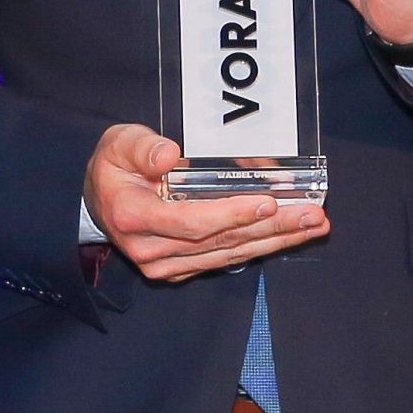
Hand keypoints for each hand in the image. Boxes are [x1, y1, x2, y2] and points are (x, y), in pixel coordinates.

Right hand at [85, 123, 328, 283]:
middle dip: (271, 228)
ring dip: (276, 240)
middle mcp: (150, 249)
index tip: (267, 203)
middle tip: (312, 215)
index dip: (231, 214)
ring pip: (230, 254)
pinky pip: (226, 258)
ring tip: (313, 225)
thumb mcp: (119, 143)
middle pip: (221, 241)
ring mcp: (166, 265)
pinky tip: (288, 234)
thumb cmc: (114, 168)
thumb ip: (142, 147)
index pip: (191, 221)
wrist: (99, 201)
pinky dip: (260, 245)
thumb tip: (168, 155)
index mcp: (134, 217)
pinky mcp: (181, 269)